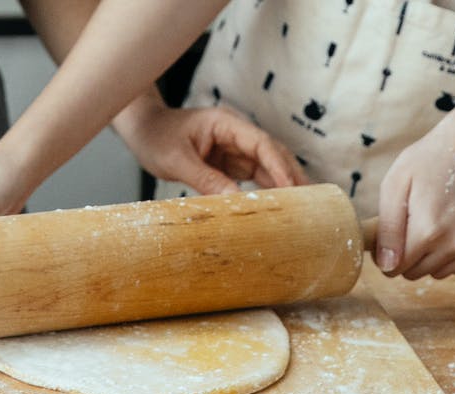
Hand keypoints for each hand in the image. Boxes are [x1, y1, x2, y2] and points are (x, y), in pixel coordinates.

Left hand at [114, 96, 307, 193]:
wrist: (142, 130)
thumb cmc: (156, 136)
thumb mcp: (178, 160)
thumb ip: (206, 179)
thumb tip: (234, 201)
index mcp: (226, 124)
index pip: (262, 144)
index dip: (279, 166)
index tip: (293, 188)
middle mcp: (236, 135)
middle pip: (272, 155)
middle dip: (292, 176)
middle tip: (312, 201)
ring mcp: (234, 149)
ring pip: (266, 168)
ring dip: (283, 186)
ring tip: (302, 209)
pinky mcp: (228, 163)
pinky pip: (252, 177)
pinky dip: (266, 191)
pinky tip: (278, 207)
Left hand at [374, 124, 454, 279]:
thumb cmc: (427, 163)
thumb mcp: (394, 186)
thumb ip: (387, 230)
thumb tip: (386, 266)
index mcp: (427, 231)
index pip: (396, 269)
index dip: (388, 256)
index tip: (392, 239)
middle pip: (417, 273)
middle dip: (409, 256)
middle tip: (413, 226)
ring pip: (441, 273)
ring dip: (433, 257)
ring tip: (436, 225)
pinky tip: (454, 233)